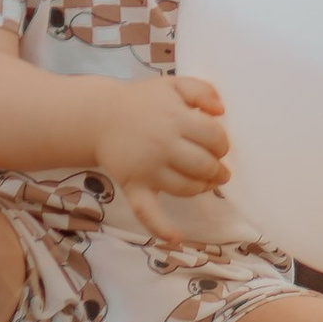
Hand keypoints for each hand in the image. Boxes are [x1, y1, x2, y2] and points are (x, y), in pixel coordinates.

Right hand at [95, 72, 230, 236]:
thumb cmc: (142, 102)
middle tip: (217, 168)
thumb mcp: (172, 84)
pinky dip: (161, 228)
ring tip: (207, 183)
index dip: (222, 143)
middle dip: (216, 168)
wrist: (100, 117)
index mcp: (176, 118)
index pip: (214, 137)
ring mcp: (148, 169)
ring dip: (202, 188)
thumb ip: (201, 90)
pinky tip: (176, 237)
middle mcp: (164, 145)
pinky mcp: (135, 186)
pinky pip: (147, 212)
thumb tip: (220, 110)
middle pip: (204, 164)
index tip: (218, 144)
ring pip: (186, 187)